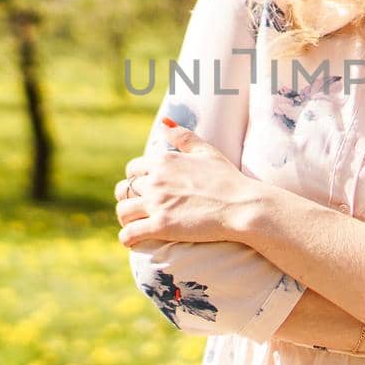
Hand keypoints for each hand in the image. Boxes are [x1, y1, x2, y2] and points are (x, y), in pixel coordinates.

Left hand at [116, 118, 253, 247]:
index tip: (142, 188)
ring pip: (123, 211)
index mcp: (164, 161)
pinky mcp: (161, 226)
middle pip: (124, 190)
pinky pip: (130, 234)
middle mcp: (156, 181)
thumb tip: (164, 123)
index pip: (133, 169)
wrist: (242, 206)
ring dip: (125, 219)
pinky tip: (133, 241)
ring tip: (134, 224)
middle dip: (127, 198)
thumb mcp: (207, 151)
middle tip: (136, 208)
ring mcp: (157, 204)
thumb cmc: (228, 179)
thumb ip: (183, 136)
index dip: (135, 179)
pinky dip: (127, 239)